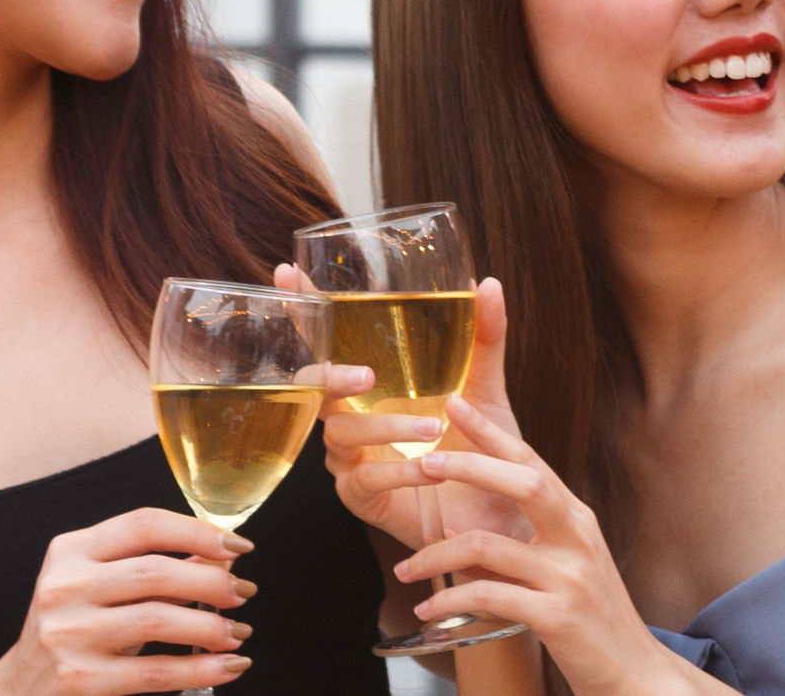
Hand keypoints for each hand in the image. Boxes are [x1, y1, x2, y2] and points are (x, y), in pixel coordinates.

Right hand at [0, 506, 258, 695]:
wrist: (19, 690)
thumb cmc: (73, 630)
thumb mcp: (100, 588)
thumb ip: (153, 569)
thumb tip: (222, 558)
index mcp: (71, 552)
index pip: (143, 525)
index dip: (198, 531)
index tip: (238, 546)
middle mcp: (64, 588)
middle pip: (155, 571)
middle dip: (213, 582)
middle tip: (244, 593)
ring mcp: (68, 634)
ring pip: (158, 619)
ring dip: (212, 626)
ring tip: (238, 633)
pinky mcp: (80, 679)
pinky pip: (155, 671)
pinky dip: (201, 667)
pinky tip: (227, 665)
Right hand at [287, 269, 524, 550]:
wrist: (498, 515)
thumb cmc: (482, 448)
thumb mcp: (485, 388)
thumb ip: (483, 338)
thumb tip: (488, 282)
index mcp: (370, 384)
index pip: (327, 341)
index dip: (301, 309)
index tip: (286, 270)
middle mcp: (349, 416)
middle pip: (311, 387)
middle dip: (328, 375)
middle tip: (365, 374)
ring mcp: (349, 458)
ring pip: (341, 433)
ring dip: (386, 427)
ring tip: (434, 430)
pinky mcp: (360, 498)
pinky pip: (366, 479)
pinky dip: (400, 471)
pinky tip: (432, 468)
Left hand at [390, 398, 718, 695]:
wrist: (633, 673)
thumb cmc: (593, 621)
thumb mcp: (567, 568)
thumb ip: (526, 542)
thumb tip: (463, 526)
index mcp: (577, 521)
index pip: (532, 462)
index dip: (492, 434)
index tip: (455, 405)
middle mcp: (578, 538)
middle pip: (522, 482)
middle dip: (467, 467)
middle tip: (422, 465)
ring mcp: (569, 576)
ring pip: (487, 545)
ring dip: (435, 556)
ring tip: (405, 569)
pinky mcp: (557, 615)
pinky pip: (488, 596)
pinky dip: (450, 602)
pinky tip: (429, 612)